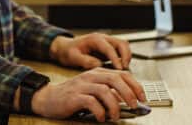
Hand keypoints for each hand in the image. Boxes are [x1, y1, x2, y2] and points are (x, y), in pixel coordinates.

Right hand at [29, 68, 145, 121]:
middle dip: (128, 93)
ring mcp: (82, 85)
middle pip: (115, 79)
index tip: (142, 97)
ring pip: (104, 90)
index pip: (121, 74)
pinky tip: (101, 118)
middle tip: (134, 106)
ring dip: (114, 105)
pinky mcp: (74, 96)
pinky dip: (100, 111)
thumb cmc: (72, 96)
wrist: (49, 98)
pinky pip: (91, 102)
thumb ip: (108, 92)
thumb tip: (128, 100)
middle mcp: (91, 76)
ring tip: (115, 116)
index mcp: (97, 73)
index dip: (135, 85)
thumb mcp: (92, 90)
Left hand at [50, 34, 131, 70]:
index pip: (109, 48)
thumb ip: (85, 61)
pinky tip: (121, 69)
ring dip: (127, 57)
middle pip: (121, 43)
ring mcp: (107, 42)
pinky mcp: (109, 48)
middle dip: (126, 56)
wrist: (66, 47)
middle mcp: (103, 39)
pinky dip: (124, 58)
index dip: (115, 59)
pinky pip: (121, 50)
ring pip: (124, 45)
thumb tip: (99, 65)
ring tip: (124, 70)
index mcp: (94, 40)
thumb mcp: (73, 57)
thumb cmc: (68, 52)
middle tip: (124, 70)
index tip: (119, 70)